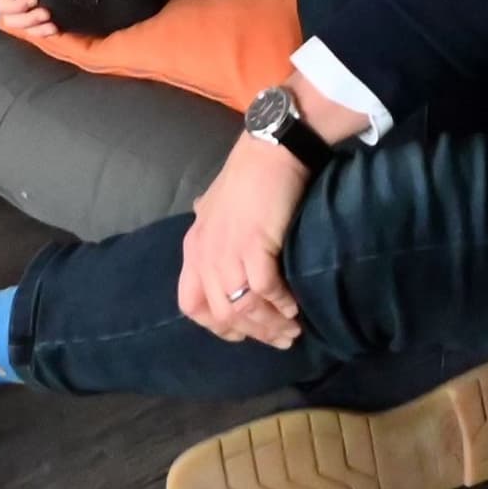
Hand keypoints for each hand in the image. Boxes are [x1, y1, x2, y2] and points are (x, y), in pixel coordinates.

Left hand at [177, 134, 308, 347]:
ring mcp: (227, 251)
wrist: (271, 149)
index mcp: (194, 248)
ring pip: (242, 308)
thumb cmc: (248, 173)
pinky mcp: (254, 246)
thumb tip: (203, 216)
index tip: (244, 332)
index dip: (217, 326)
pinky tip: (295, 306)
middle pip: (221, 313)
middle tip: (280, 340)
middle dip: (253, 333)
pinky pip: (264, 289)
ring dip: (270, 325)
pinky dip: (280, 303)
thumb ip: (211, 220)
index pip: (192, 304)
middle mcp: (205, 255)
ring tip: (292, 330)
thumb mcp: (216, 201)